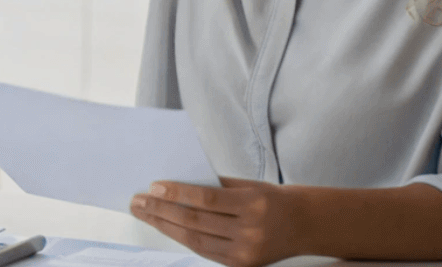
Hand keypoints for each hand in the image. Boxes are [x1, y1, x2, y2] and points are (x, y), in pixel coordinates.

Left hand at [131, 178, 307, 266]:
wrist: (304, 225)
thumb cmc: (271, 198)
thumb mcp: (247, 184)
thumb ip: (215, 185)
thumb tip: (174, 184)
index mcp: (253, 203)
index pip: (206, 199)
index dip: (176, 193)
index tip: (153, 187)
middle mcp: (250, 230)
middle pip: (195, 221)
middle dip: (161, 211)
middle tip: (138, 201)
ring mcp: (246, 252)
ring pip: (195, 240)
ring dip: (165, 226)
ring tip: (144, 214)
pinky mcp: (241, 266)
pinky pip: (204, 252)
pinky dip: (183, 238)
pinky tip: (167, 227)